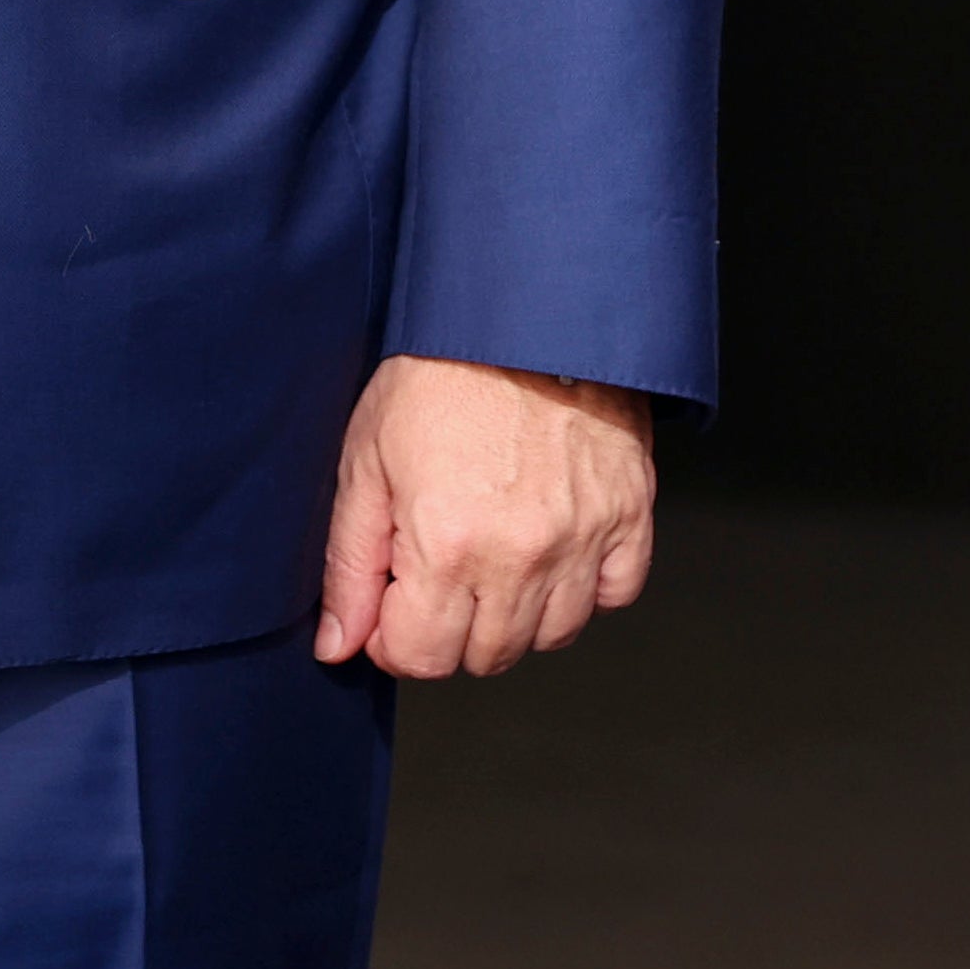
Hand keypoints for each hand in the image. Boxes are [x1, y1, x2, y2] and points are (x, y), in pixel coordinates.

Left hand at [313, 355, 655, 678]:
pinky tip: (552, 549)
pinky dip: (585, 588)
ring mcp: (583, 539)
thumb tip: (339, 645)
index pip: (423, 657)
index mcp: (449, 544)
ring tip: (493, 556)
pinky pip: (615, 595)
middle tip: (440, 569)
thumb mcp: (365, 461)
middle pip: (486, 656)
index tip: (394, 601)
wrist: (521, 311)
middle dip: (451, 627)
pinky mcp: (629, 515)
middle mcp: (522, 555)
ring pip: (551, 637)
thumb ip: (350, 566)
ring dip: (516, 614)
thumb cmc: (439, 374)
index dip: (395, 637)